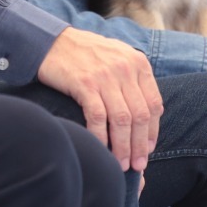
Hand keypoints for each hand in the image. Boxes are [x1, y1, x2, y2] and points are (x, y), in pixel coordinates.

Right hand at [37, 27, 162, 171]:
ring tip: (120, 164)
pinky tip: (100, 148)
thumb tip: (145, 116)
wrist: (53, 41)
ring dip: (122, 147)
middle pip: (140, 115)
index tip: (148, 149)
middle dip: (140, 145)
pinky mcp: (85, 83)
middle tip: (137, 165)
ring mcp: (105, 76)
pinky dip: (101, 136)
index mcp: (138, 63)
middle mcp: (125, 68)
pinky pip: (98, 117)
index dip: (152, 131)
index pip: (154, 104)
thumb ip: (133, 80)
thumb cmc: (86, 54)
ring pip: (122, 120)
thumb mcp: (118, 57)